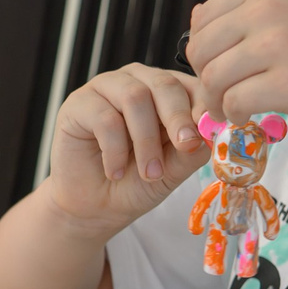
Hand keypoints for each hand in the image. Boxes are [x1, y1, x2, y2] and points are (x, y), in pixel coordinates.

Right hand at [41, 63, 210, 235]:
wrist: (95, 206)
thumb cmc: (136, 182)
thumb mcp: (174, 168)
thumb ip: (192, 149)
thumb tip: (210, 131)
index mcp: (166, 90)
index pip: (191, 84)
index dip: (202, 106)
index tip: (207, 134)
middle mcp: (136, 81)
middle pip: (163, 84)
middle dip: (177, 118)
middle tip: (184, 147)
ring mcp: (105, 88)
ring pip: (134, 98)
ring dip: (145, 141)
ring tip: (148, 173)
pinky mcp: (78, 104)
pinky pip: (104, 118)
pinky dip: (114, 151)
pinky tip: (115, 172)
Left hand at [186, 0, 287, 131]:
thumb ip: (249, 12)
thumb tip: (195, 15)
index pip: (203, 20)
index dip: (206, 52)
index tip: (226, 70)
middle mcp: (268, 7)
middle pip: (200, 51)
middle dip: (206, 79)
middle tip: (226, 97)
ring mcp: (277, 42)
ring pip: (212, 79)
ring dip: (219, 102)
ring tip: (238, 110)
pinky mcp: (287, 80)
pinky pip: (234, 103)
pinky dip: (237, 116)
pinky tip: (253, 117)